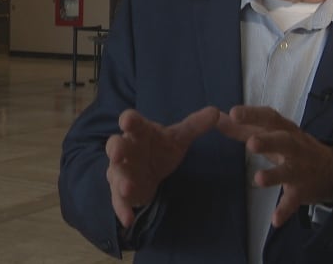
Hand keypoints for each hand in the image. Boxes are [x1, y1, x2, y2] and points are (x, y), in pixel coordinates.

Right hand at [105, 106, 219, 227]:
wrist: (148, 168)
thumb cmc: (160, 147)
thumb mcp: (178, 137)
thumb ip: (195, 125)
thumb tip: (216, 112)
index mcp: (139, 132)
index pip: (133, 122)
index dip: (129, 120)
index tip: (127, 120)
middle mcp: (127, 149)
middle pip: (116, 145)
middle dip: (116, 148)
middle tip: (116, 152)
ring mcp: (122, 170)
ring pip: (117, 174)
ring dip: (121, 181)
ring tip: (127, 188)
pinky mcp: (121, 191)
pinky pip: (119, 201)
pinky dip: (122, 210)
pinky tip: (128, 220)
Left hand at [217, 106, 332, 226]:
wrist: (331, 170)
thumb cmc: (292, 146)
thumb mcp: (271, 134)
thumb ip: (243, 128)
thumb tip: (217, 118)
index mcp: (283, 130)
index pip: (269, 118)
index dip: (253, 115)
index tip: (234, 113)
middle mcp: (294, 146)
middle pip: (283, 141)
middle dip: (268, 142)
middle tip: (251, 144)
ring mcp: (299, 169)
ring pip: (288, 171)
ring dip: (275, 175)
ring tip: (259, 179)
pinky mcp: (302, 190)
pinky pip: (293, 201)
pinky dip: (285, 210)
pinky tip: (275, 220)